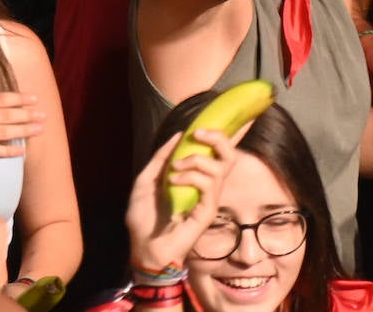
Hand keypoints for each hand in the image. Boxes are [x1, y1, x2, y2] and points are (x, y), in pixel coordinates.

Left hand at [126, 128, 238, 272]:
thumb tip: (177, 136)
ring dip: (195, 161)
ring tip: (174, 169)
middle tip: (197, 135)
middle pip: (230, 156)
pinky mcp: (207, 212)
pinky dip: (190, 178)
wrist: (142, 247)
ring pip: (219, 169)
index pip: (219, 154)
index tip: (204, 124)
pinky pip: (208, 186)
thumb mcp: (146, 181)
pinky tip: (172, 182)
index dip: (222, 136)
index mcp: (197, 178)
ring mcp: (209, 200)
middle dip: (218, 139)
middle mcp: (207, 187)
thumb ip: (161, 159)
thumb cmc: (144, 219)